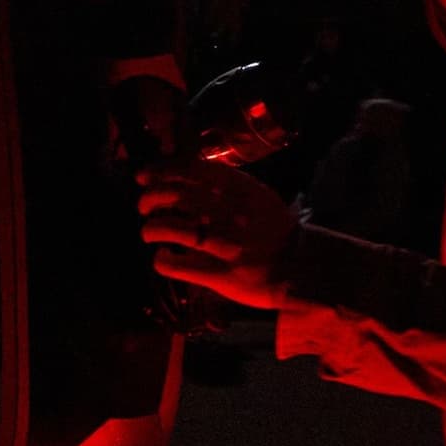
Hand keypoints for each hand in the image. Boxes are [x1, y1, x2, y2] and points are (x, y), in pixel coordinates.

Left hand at [134, 157, 299, 308]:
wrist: (301, 267)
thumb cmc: (272, 229)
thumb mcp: (257, 195)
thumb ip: (226, 183)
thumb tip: (183, 172)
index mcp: (241, 189)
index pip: (191, 170)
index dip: (161, 170)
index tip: (143, 176)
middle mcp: (232, 213)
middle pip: (177, 196)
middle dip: (150, 199)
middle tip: (144, 207)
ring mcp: (227, 245)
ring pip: (174, 228)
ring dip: (152, 228)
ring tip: (149, 232)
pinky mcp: (222, 275)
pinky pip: (179, 265)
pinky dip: (162, 259)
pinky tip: (162, 257)